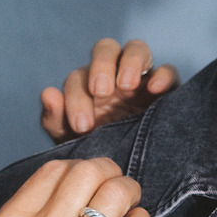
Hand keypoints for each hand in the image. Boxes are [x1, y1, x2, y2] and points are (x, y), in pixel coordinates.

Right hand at [0, 157, 149, 216]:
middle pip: (89, 172)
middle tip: (117, 187)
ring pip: (118, 193)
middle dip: (110, 173)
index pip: (55, 169)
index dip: (80, 168)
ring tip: (129, 205)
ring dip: (130, 192)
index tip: (92, 179)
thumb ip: (30, 213)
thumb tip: (74, 176)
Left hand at [41, 38, 178, 142]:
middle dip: (101, 66)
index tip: (82, 127)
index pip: (78, 77)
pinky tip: (156, 89)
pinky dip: (163, 74)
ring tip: (127, 85)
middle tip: (101, 92)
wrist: (125, 168)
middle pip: (106, 48)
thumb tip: (48, 93)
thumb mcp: (70, 140)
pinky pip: (168, 70)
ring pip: (136, 48)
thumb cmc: (96, 150)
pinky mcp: (167, 88)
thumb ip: (55, 118)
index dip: (77, 98)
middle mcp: (113, 75)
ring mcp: (141, 78)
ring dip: (130, 62)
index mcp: (87, 85)